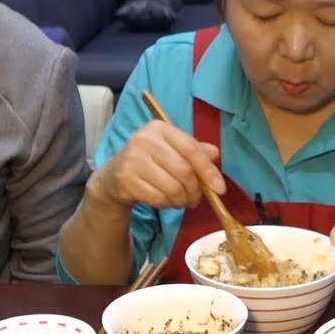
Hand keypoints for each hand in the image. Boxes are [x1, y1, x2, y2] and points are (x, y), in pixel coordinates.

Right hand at [89, 120, 225, 210]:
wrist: (114, 176)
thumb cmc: (149, 162)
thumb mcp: (172, 151)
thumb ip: (194, 151)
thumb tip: (215, 154)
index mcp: (160, 128)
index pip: (191, 149)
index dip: (208, 170)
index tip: (220, 189)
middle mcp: (144, 139)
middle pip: (183, 171)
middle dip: (194, 191)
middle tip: (195, 200)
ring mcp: (132, 159)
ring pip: (172, 187)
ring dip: (181, 200)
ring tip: (180, 201)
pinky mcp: (125, 179)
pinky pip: (157, 198)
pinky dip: (166, 204)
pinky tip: (164, 201)